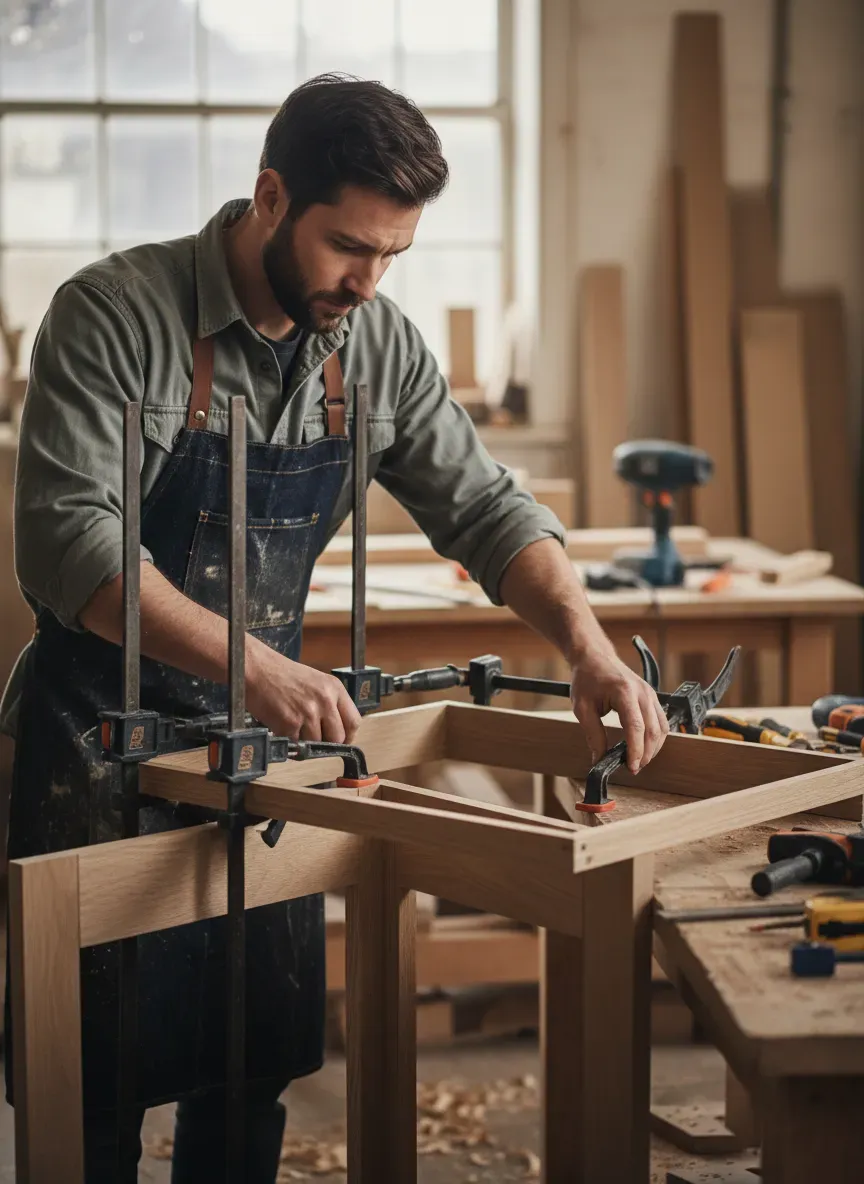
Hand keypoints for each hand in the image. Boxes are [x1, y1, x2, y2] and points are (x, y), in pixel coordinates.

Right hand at [247, 640, 360, 743]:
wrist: (257, 668)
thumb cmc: (282, 675)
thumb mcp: (316, 682)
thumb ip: (329, 703)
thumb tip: (336, 732)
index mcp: (334, 688)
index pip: (354, 722)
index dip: (347, 736)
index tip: (340, 741)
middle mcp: (325, 700)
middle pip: (338, 738)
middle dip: (326, 743)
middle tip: (313, 739)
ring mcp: (308, 713)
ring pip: (315, 744)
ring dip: (304, 742)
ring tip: (292, 726)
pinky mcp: (290, 723)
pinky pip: (295, 744)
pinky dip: (288, 741)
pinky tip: (281, 726)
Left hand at [570, 648, 667, 773]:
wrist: (594, 657)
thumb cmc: (587, 678)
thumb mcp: (582, 708)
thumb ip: (593, 735)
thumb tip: (599, 759)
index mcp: (625, 692)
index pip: (636, 728)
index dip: (635, 751)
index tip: (631, 766)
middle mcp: (642, 693)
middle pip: (653, 730)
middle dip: (646, 754)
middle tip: (634, 768)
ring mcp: (650, 694)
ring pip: (661, 727)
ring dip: (654, 748)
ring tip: (639, 760)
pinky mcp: (652, 696)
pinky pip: (661, 721)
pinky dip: (656, 737)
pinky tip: (646, 746)